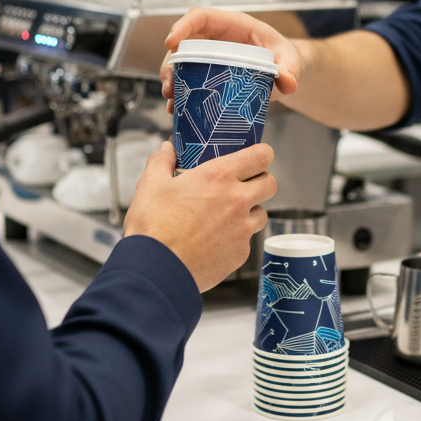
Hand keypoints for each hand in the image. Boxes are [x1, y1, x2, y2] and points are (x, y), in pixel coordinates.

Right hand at [123, 141, 276, 291]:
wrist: (157, 270)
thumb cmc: (154, 227)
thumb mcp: (151, 185)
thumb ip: (161, 162)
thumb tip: (166, 150)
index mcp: (219, 177)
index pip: (261, 155)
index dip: (262, 153)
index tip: (255, 156)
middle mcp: (237, 201)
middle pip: (270, 183)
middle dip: (260, 181)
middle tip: (242, 185)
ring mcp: (242, 229)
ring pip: (262, 214)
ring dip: (250, 212)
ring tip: (226, 216)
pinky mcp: (240, 253)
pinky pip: (247, 240)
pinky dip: (236, 238)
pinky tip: (215, 241)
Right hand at [160, 7, 301, 112]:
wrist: (284, 71)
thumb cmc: (284, 56)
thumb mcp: (291, 59)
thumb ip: (291, 68)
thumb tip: (288, 82)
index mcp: (233, 25)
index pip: (201, 16)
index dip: (183, 25)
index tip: (171, 42)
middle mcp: (216, 38)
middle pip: (184, 42)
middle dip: (171, 62)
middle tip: (169, 84)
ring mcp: (209, 55)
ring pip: (181, 62)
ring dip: (172, 80)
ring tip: (171, 100)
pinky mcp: (207, 72)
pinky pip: (187, 79)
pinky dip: (180, 93)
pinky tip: (176, 108)